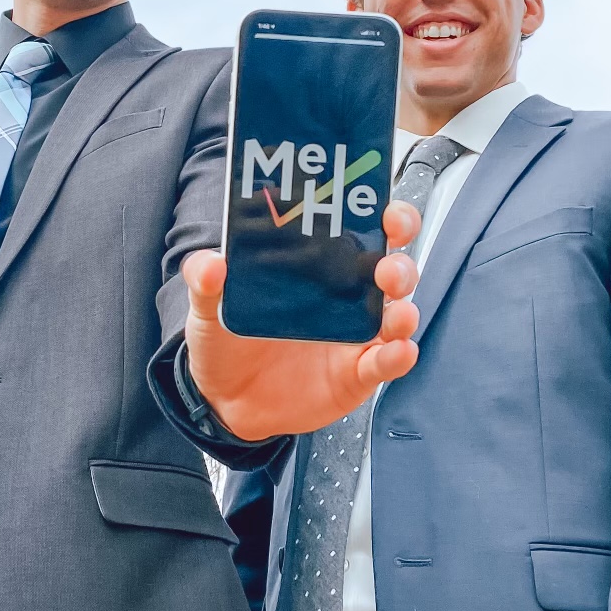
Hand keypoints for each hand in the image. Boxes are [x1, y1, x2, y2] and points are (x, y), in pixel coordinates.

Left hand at [182, 202, 421, 441]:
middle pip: (390, 269)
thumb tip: (210, 264)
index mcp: (317, 267)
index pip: (361, 231)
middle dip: (399, 262)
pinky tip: (399, 350)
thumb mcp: (208, 309)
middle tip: (388, 265)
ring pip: (396, 314)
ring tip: (399, 312)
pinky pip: (385, 363)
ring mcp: (356, 336)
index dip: (383, 216)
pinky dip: (398, 356)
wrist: (226, 400)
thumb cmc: (226, 342)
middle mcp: (346, 296)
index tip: (385, 209)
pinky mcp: (356, 374)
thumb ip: (205, 283)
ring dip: (404, 309)